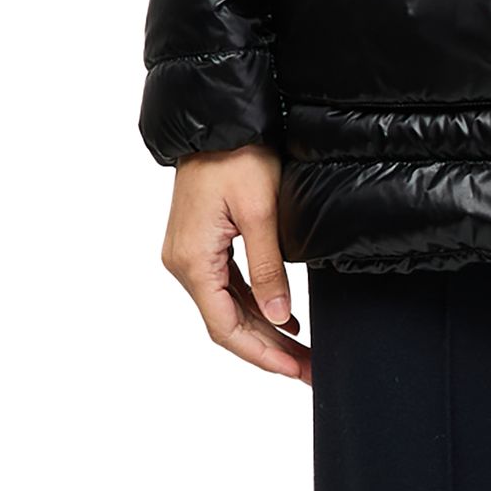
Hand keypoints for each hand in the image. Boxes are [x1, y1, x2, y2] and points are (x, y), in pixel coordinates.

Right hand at [161, 146, 311, 383]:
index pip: (224, 327)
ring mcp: (189, 254)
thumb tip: (279, 317)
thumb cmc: (236, 157)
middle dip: (268, 350)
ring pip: (227, 308)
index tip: (293, 370)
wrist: (217, 120)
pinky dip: (254, 306)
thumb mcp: (260, 214)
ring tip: (301, 352)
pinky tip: (283, 320)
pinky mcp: (200, 244)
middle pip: (226, 323)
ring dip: (263, 331)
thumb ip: (268, 270)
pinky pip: (226, 287)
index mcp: (192, 260)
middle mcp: (183, 263)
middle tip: (308, 369)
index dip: (260, 354)